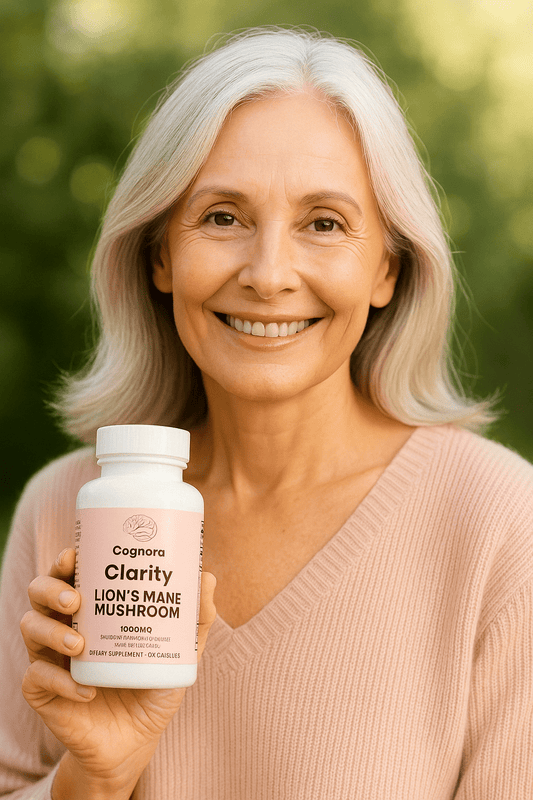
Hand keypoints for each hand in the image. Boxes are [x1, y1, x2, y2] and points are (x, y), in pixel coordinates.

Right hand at [20, 548, 215, 798]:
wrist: (136, 740)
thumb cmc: (153, 684)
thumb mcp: (180, 651)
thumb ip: (195, 617)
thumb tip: (207, 577)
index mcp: (91, 608)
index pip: (68, 574)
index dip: (65, 561)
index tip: (75, 554)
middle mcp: (64, 625)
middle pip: (39, 593)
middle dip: (51, 589)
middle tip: (76, 598)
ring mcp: (51, 659)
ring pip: (30, 628)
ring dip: (51, 631)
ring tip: (78, 643)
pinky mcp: (44, 694)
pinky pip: (37, 679)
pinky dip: (61, 683)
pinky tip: (86, 691)